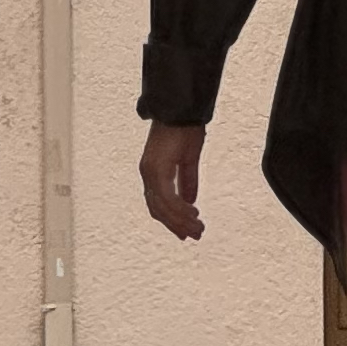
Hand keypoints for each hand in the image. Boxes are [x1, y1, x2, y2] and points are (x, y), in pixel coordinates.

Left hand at [141, 122, 205, 240]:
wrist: (182, 110)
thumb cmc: (184, 129)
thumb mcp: (189, 159)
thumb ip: (188, 181)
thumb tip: (191, 201)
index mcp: (153, 172)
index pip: (158, 204)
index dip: (171, 220)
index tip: (186, 231)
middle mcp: (148, 174)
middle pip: (158, 210)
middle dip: (176, 225)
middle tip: (195, 235)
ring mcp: (150, 172)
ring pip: (162, 207)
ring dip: (180, 221)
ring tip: (198, 228)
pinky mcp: (157, 170)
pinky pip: (167, 198)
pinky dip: (180, 209)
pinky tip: (193, 214)